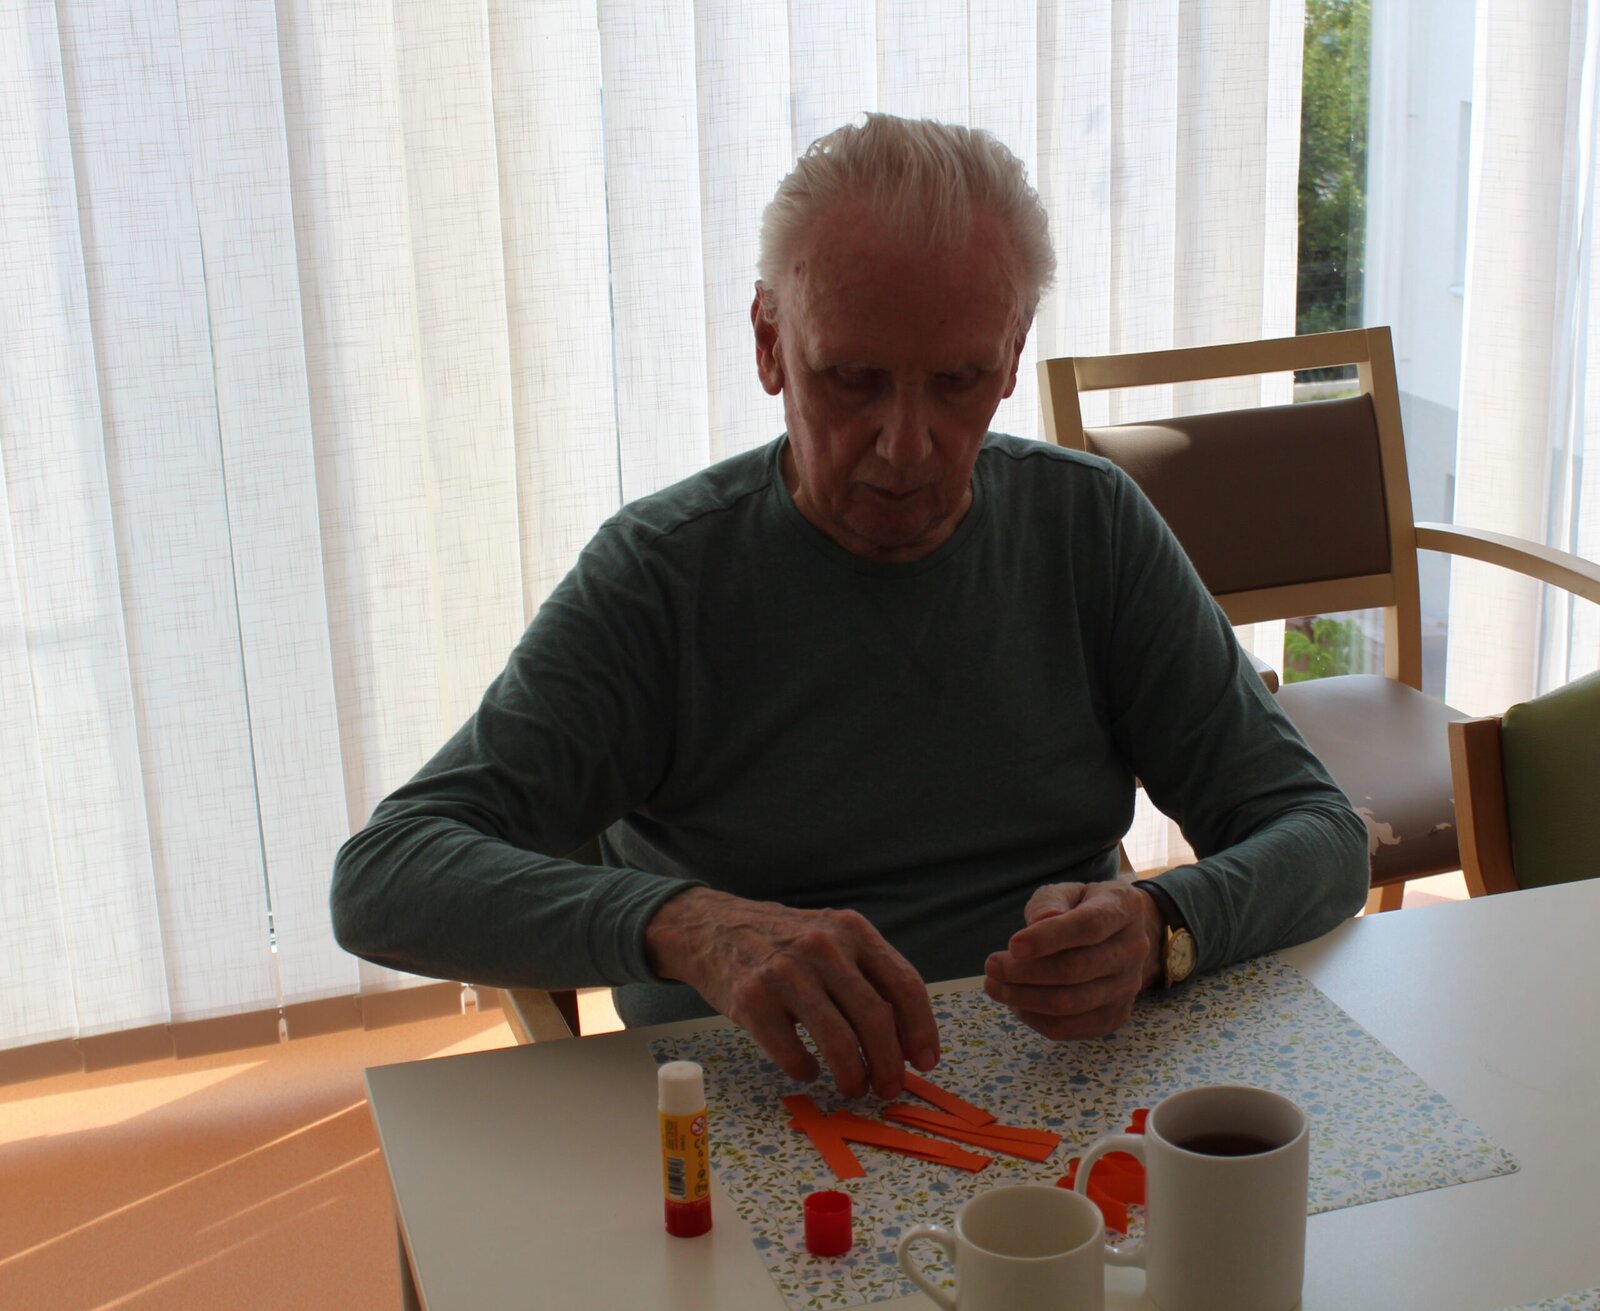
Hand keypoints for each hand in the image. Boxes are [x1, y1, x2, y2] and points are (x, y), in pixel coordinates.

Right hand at [644, 887, 940, 1098]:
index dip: (921, 1030)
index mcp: (852, 930)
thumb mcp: (831, 938)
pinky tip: (807, 1070)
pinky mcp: (752, 1000)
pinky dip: (806, 1071)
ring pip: (839, 1041)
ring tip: (854, 1088)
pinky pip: (793, 1054)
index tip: (925, 1062)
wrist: (711, 927)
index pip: (904, 984)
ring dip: (854, 1076)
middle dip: (890, 1064)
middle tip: (889, 1088)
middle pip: (876, 1018)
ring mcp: (786, 973)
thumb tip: (906, 1040)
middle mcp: (823, 947)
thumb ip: (867, 975)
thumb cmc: (782, 942)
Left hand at [983, 881, 1163, 1039]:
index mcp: (1124, 908)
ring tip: (995, 986)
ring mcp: (1128, 987)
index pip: (1088, 926)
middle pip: (1076, 969)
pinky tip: (1017, 1004)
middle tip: (991, 966)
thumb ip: (1050, 902)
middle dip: (1025, 971)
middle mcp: (1134, 950)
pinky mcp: (1116, 1015)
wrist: (1120, 935)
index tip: (1012, 945)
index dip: (1048, 938)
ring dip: (1025, 998)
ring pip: (1072, 1003)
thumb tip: (1038, 922)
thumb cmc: (1083, 907)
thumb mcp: (1067, 892)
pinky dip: (1038, 1019)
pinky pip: (1074, 1028)